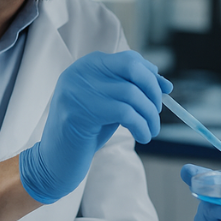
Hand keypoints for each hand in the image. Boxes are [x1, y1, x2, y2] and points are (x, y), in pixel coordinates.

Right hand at [19, 50, 171, 203]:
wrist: (55, 162)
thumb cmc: (85, 133)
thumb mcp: (109, 104)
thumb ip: (129, 90)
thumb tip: (164, 82)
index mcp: (87, 66)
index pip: (128, 58)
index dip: (151, 74)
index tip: (164, 91)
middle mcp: (80, 72)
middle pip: (131, 67)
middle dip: (152, 90)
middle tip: (155, 113)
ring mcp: (77, 91)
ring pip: (131, 93)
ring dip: (149, 115)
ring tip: (151, 131)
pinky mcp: (78, 112)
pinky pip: (124, 113)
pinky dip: (141, 125)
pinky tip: (143, 137)